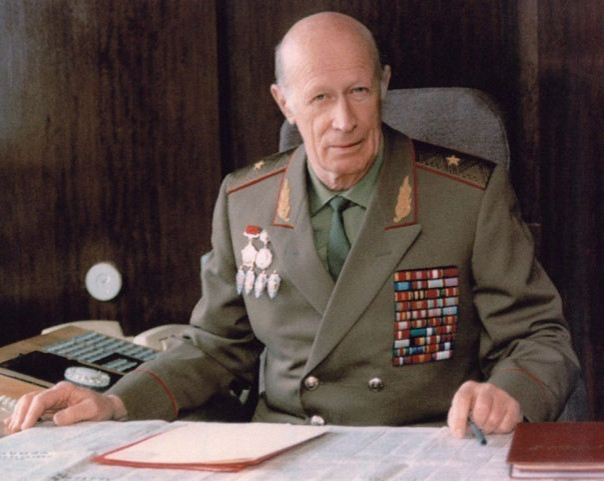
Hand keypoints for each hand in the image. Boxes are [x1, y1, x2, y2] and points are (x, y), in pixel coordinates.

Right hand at [3, 381, 126, 433]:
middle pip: (30, 399)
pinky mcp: (51, 408)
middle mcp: (55, 393)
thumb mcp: (93, 409)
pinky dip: (23, 418)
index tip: (26, 427)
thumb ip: (75, 413)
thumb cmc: (101, 407)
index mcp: (64, 390)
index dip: (31, 413)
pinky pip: (32, 410)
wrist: (107, 407)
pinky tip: (17, 427)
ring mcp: (52, 400)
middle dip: (21, 414)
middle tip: (17, 431)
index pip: (41, 399)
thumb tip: (56, 419)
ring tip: (14, 431)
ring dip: (19, 416)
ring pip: (28, 404)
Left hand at [447, 380, 521, 437]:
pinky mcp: (513, 404)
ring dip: (488, 429)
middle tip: (477, 429)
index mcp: (468, 388)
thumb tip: (458, 432)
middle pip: (482, 408)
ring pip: (495, 418)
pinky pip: (507, 424)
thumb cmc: (472, 409)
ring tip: (485, 428)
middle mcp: (486, 388)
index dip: (459, 418)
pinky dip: (500, 430)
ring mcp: (501, 395)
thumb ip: (455, 421)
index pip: (462, 399)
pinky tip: (496, 426)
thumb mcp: (459, 412)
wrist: (493, 402)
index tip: (459, 434)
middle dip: (478, 424)